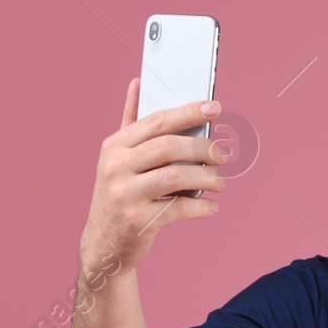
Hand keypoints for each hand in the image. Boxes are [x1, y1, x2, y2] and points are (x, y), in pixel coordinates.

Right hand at [79, 78, 227, 278]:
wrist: (104, 244)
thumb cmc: (119, 195)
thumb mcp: (117, 158)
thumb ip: (131, 121)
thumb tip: (139, 83)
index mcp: (114, 146)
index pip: (156, 121)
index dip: (188, 112)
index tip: (214, 107)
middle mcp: (116, 167)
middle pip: (169, 146)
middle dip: (203, 147)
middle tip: (224, 154)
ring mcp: (125, 194)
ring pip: (176, 176)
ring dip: (207, 178)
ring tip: (220, 182)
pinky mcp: (138, 220)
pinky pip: (180, 208)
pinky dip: (202, 206)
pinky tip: (212, 206)